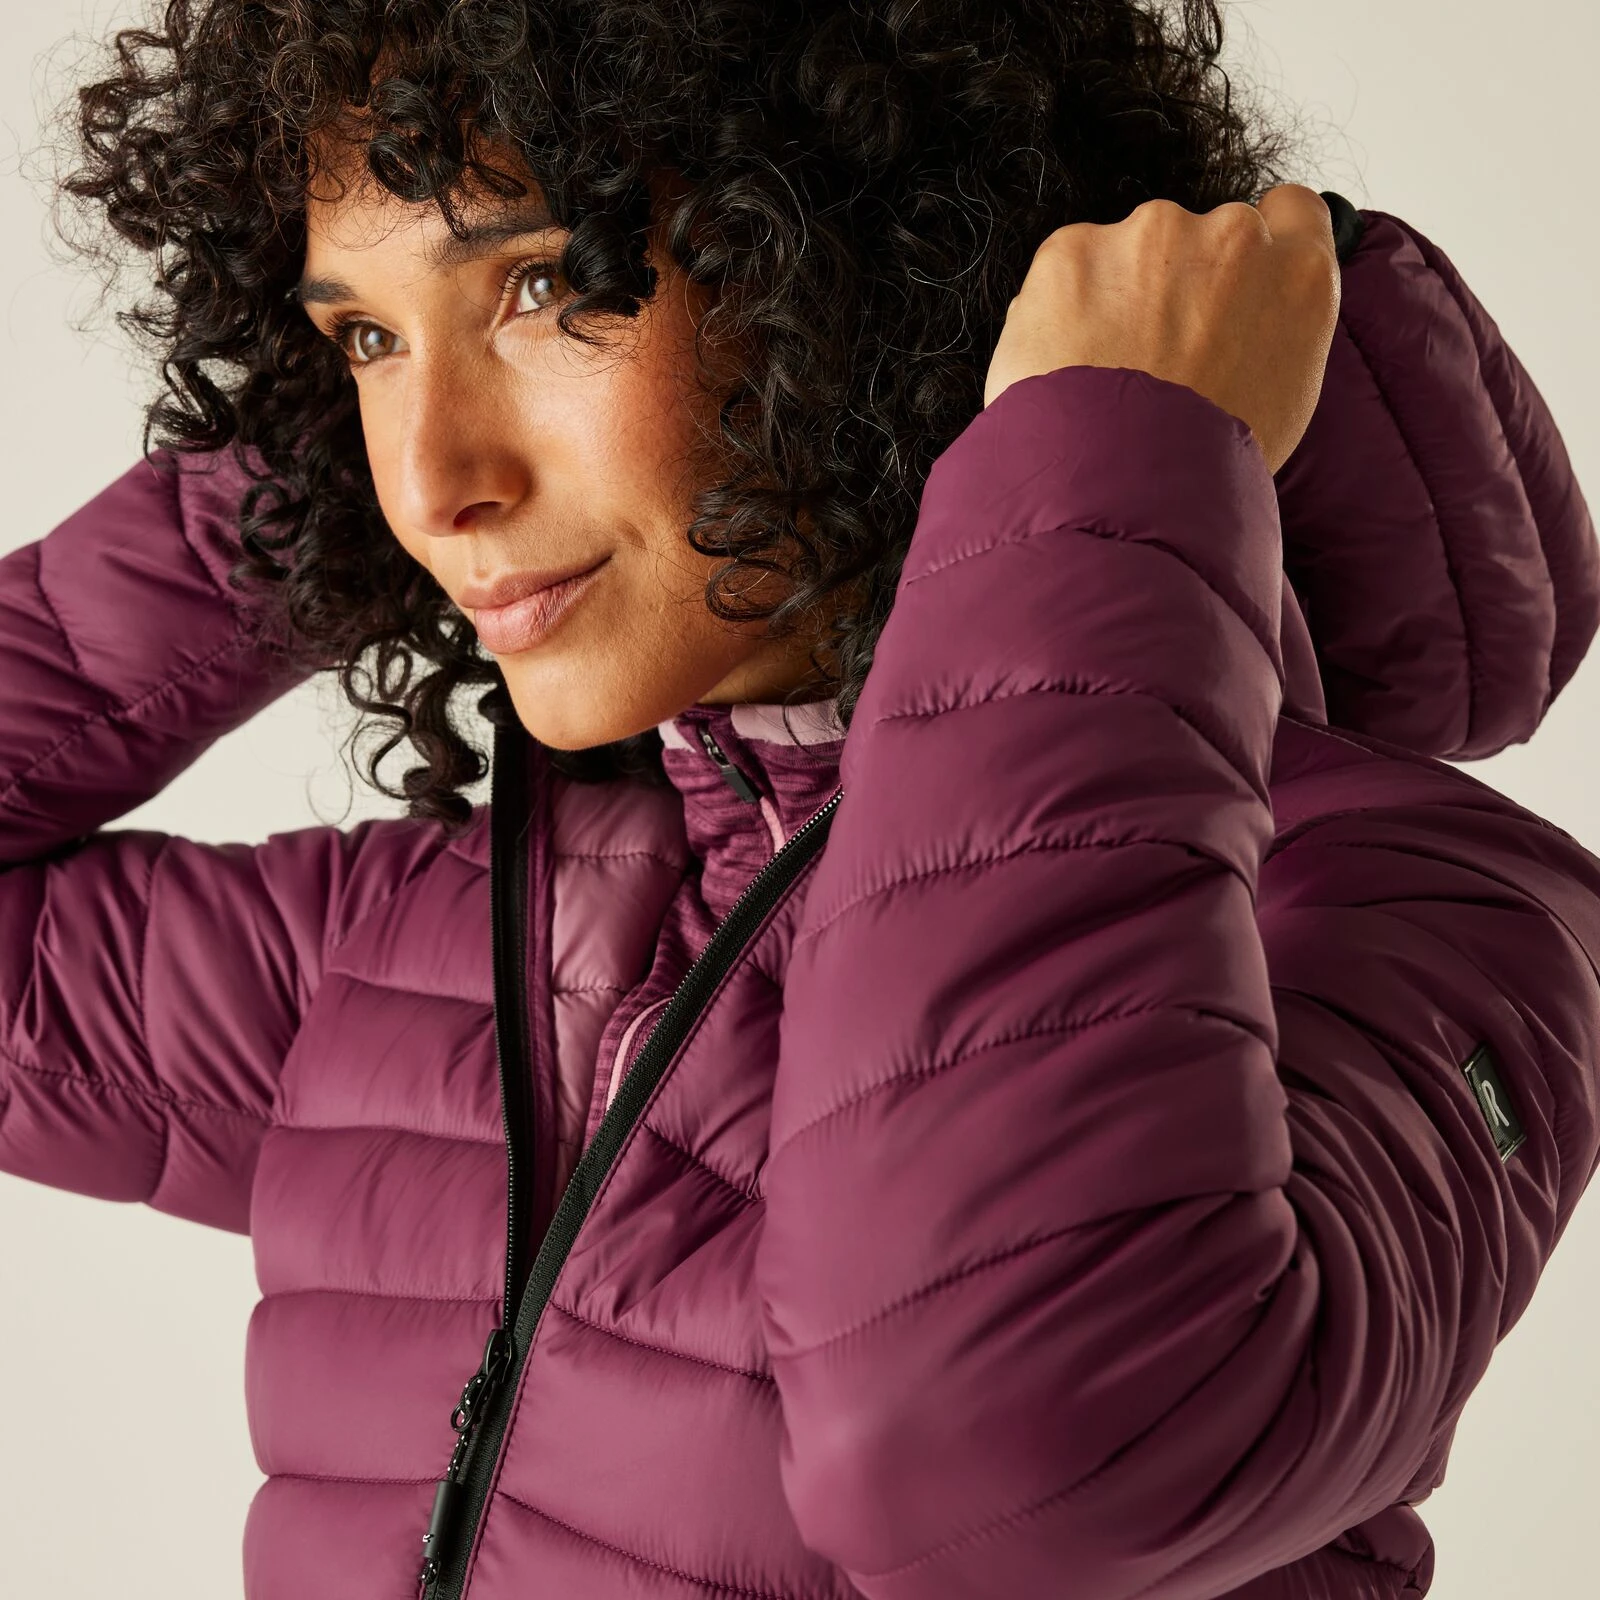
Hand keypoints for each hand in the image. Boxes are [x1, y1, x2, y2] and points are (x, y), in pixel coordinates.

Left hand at [982, 185, 1340, 473]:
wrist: (1127, 493)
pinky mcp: (1076, 250)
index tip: (1225, 288)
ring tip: (1104, 377)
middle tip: (1152, 360)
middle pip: (1197, 236)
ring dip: (1114, 297)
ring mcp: (1152, 236)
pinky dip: (1059, 311)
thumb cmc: (1207, 466)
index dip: (1251, 252)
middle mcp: (1233, 234)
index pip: (1288, 212)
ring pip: (1127, 252)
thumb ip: (1275, 328)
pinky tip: (1066, 369)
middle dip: (1173, 285)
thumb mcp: (1285, 398)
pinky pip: (1066, 270)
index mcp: (1298, 272)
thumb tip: (1248, 309)